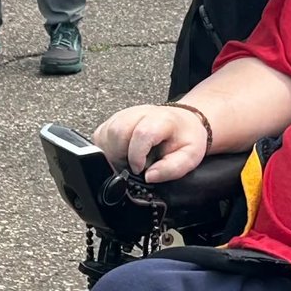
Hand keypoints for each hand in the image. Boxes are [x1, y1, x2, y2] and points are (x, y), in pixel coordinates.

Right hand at [92, 103, 208, 182]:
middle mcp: (141, 113)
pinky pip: (100, 134)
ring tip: (128, 159)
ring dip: (112, 153)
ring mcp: (126, 114)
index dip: (137, 155)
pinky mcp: (115, 119)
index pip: (142, 133)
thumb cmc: (185, 138)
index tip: (140, 168)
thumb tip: (149, 177)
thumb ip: (172, 168)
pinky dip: (106, 149)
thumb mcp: (189, 156)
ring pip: (105, 133)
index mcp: (161, 120)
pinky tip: (121, 153)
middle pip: (117, 131)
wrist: (183, 123)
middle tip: (133, 165)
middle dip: (121, 155)